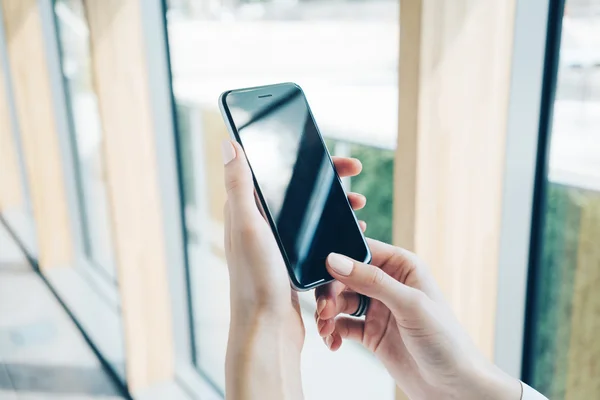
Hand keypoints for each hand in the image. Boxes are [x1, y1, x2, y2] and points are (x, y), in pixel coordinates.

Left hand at [222, 140, 365, 398]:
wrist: (268, 329)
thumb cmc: (256, 279)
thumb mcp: (248, 226)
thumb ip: (239, 185)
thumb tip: (230, 143)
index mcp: (248, 211)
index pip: (278, 171)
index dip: (307, 158)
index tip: (334, 156)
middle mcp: (261, 225)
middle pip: (299, 191)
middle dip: (328, 179)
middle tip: (354, 173)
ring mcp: (277, 244)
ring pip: (311, 214)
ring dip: (335, 204)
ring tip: (357, 205)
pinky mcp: (291, 262)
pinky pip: (316, 237)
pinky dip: (334, 229)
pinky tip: (350, 234)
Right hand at [315, 240, 521, 399]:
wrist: (454, 387)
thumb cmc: (446, 341)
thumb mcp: (409, 304)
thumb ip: (372, 281)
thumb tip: (336, 260)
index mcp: (402, 266)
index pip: (363, 249)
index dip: (340, 256)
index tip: (321, 269)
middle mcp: (388, 283)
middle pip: (345, 276)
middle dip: (330, 291)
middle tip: (324, 310)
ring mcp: (378, 308)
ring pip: (340, 300)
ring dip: (328, 313)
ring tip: (326, 329)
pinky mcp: (371, 332)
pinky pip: (342, 324)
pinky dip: (333, 331)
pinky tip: (333, 342)